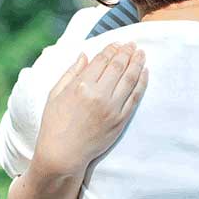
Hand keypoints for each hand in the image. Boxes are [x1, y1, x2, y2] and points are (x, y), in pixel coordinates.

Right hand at [33, 43, 147, 176]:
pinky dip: (141, 83)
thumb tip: (84, 55)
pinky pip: (135, 97)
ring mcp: (112, 108)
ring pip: (130, 79)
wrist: (63, 154)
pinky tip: (144, 72)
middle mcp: (98, 95)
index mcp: (81, 86)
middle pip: (118, 66)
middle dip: (126, 52)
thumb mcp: (55, 94)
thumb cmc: (55, 124)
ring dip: (137, 63)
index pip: (101, 61)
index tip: (117, 43)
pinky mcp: (120, 120)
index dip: (111, 49)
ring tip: (141, 54)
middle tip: (132, 44)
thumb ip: (71, 72)